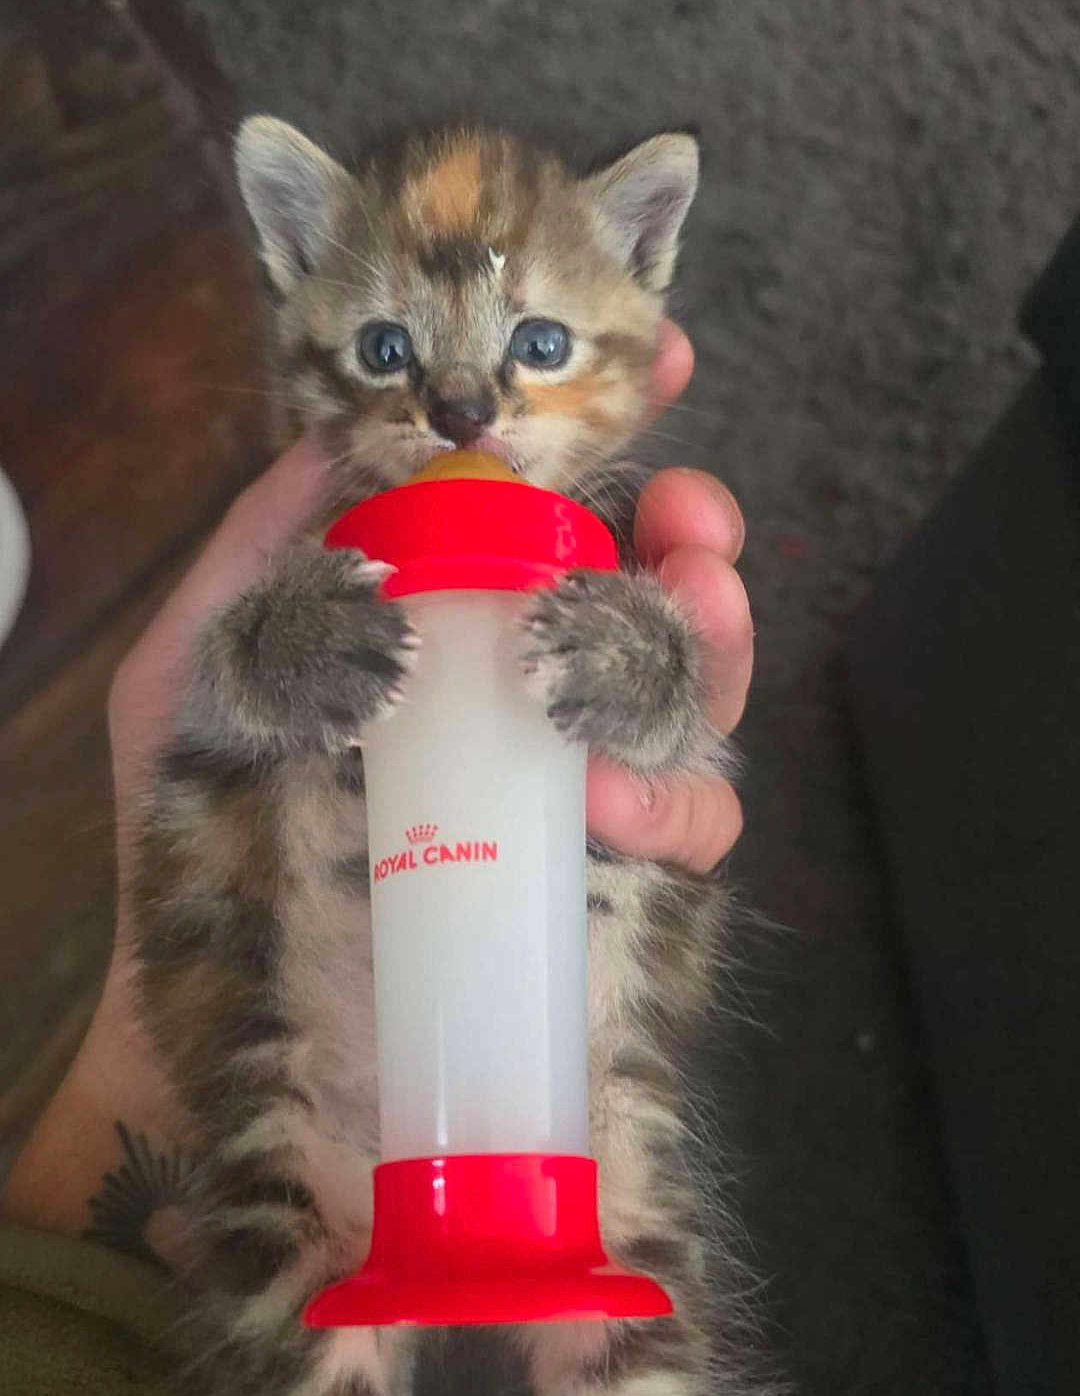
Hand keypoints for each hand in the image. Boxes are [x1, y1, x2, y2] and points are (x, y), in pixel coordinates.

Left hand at [1, 320, 751, 1238]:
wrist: (214, 1032)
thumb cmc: (196, 846)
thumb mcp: (197, 674)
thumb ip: (262, 555)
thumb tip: (336, 431)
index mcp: (452, 630)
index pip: (555, 516)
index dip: (620, 437)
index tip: (665, 363)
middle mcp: (532, 699)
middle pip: (657, 596)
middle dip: (698, 542)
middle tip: (695, 520)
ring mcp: (575, 790)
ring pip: (698, 698)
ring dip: (714, 648)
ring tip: (691, 617)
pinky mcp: (611, 890)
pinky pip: (690, 827)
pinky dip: (676, 799)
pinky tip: (610, 800)